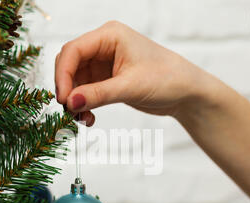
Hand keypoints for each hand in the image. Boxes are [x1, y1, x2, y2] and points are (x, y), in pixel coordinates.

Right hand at [55, 20, 212, 125]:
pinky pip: (86, 90)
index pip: (73, 51)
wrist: (186, 93)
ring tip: (83, 119)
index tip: (63, 99)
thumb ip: (98, 94)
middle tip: (70, 111)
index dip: (63, 75)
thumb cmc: (167, 79)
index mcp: (110, 36)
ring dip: (75, 100)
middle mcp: (104, 46)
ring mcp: (104, 62)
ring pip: (76, 80)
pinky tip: (90, 118)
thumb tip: (70, 102)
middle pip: (70, 64)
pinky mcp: (107, 78)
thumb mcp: (130, 87)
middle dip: (67, 88)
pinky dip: (84, 104)